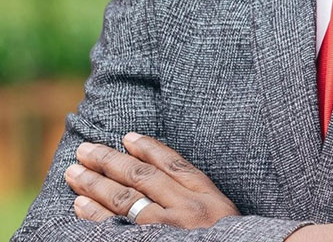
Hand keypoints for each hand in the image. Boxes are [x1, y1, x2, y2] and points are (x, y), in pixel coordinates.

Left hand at [64, 133, 239, 227]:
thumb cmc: (222, 239)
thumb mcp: (220, 216)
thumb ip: (198, 197)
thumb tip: (162, 175)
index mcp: (208, 197)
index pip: (175, 164)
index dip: (149, 148)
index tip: (128, 137)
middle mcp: (188, 208)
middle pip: (143, 177)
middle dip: (110, 161)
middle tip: (85, 150)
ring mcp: (168, 229)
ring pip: (127, 199)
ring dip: (96, 184)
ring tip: (74, 173)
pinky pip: (118, 229)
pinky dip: (97, 215)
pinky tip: (81, 205)